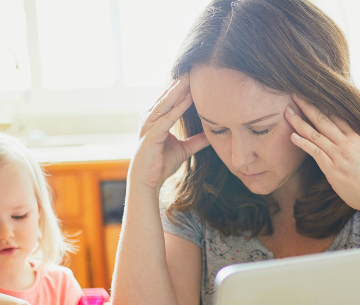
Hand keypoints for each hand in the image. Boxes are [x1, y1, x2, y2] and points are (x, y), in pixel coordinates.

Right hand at [129, 74, 209, 191]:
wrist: (147, 181)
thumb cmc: (160, 164)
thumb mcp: (184, 149)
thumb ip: (197, 141)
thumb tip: (212, 135)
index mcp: (156, 119)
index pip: (171, 98)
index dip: (184, 87)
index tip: (197, 74)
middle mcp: (150, 118)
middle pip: (168, 96)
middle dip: (181, 82)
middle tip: (195, 66)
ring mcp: (149, 125)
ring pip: (167, 103)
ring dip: (180, 90)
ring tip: (192, 76)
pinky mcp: (151, 135)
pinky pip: (167, 118)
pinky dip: (178, 108)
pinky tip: (189, 99)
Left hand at [285, 95, 359, 215]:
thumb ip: (359, 141)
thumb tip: (353, 132)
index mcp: (356, 137)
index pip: (336, 114)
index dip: (322, 103)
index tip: (310, 94)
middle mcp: (347, 143)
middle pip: (324, 119)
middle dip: (308, 106)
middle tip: (294, 94)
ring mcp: (339, 155)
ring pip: (316, 134)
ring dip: (300, 122)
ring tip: (287, 112)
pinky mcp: (333, 170)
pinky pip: (316, 152)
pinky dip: (303, 143)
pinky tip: (292, 136)